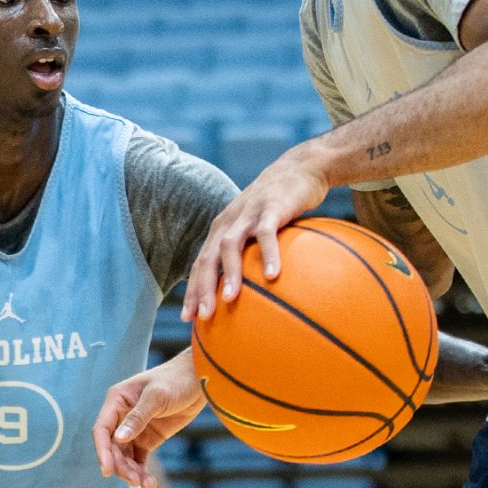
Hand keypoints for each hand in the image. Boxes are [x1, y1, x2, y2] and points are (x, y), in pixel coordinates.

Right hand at [92, 352, 205, 487]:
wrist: (200, 380)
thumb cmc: (176, 379)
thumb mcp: (157, 396)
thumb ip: (138, 417)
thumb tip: (119, 438)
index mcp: (117, 401)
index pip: (102, 429)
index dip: (102, 450)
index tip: (107, 470)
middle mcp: (121, 416)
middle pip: (113, 448)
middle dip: (121, 466)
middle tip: (135, 482)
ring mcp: (134, 429)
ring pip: (125, 457)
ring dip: (132, 472)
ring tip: (147, 485)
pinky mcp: (148, 438)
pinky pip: (138, 459)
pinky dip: (141, 471)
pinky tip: (149, 482)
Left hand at [181, 146, 329, 320]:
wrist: (299, 168)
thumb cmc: (278, 207)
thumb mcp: (258, 230)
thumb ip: (252, 256)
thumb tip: (254, 294)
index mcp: (221, 231)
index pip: (200, 264)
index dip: (192, 291)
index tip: (187, 318)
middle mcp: (228, 222)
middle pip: (208, 258)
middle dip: (202, 288)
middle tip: (203, 316)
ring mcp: (248, 214)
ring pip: (230, 246)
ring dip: (229, 273)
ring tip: (231, 299)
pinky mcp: (271, 207)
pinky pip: (266, 233)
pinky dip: (268, 255)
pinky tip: (273, 276)